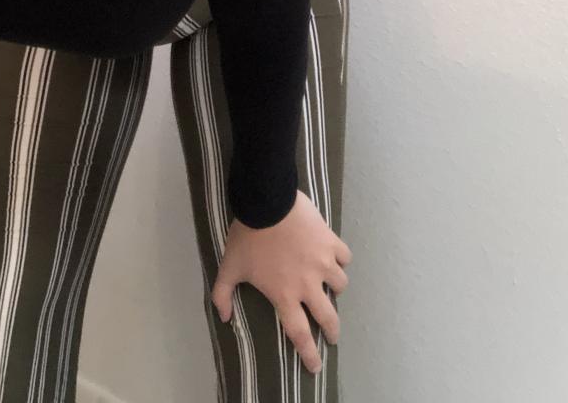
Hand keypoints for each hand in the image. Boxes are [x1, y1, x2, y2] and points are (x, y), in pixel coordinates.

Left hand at [210, 190, 351, 374]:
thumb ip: (222, 294)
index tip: (315, 366)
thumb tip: (225, 318)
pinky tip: (334, 257)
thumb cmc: (247, 235)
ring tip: (331, 285)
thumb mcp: (229, 267)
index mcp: (284, 294)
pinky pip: (344, 257)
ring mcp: (322, 263)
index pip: (299, 334)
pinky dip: (340, 259)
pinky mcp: (330, 242)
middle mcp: (308, 284)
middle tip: (333, 336)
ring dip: (336, 288)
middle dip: (333, 331)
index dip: (309, 354)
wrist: (266, 201)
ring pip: (340, 285)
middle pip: (328, 317)